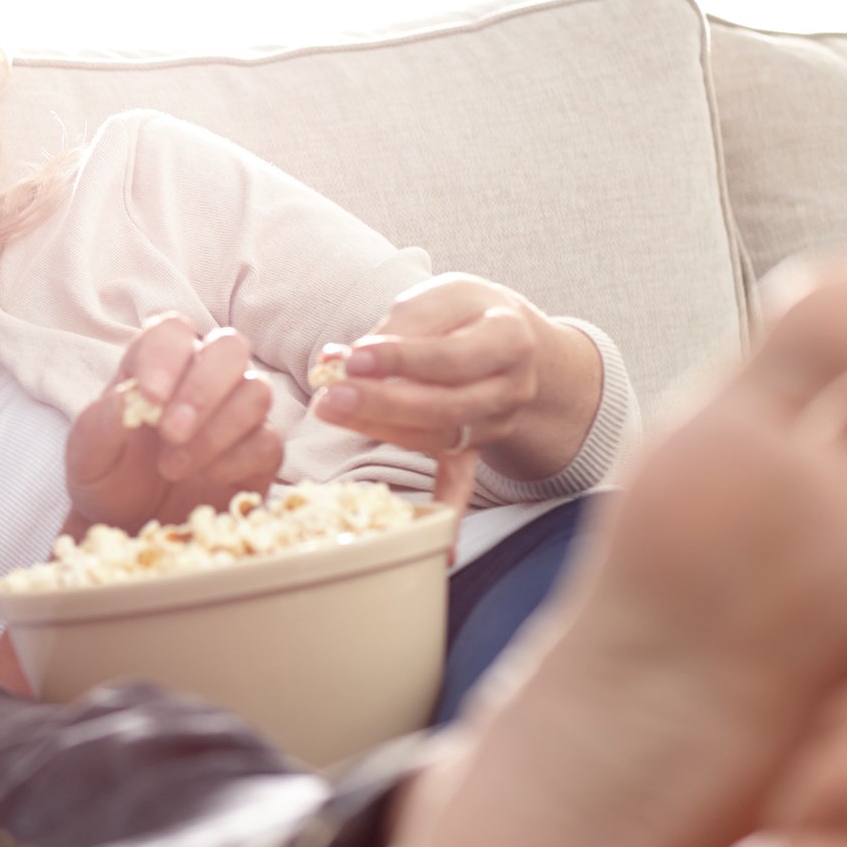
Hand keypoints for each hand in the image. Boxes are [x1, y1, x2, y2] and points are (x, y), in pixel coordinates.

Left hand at [67, 316, 284, 532]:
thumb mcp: (86, 457)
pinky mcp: (259, 453)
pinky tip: (203, 479)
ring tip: (172, 468)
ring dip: (214, 431)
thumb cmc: (109, 479)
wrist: (132, 526)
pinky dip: (235, 461)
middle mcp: (203, 377)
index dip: (166, 357)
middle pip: (230, 347)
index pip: (173, 332)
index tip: (149, 398)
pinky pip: (268, 441)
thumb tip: (125, 400)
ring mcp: (237, 413)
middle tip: (170, 433)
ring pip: (255, 391)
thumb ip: (99, 425)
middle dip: (202, 389)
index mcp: (156, 364)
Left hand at [310, 273, 569, 511]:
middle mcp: (511, 388)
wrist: (516, 338)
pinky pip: (462, 480)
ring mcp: (496, 424)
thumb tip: (345, 358)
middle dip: (382, 403)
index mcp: (509, 339)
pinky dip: (448, 509)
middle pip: (446, 406)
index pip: (451, 357)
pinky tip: (441, 550)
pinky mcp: (477, 446)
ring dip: (381, 429)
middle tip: (330, 395)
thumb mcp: (445, 296)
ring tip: (330, 410)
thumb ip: (402, 324)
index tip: (353, 357)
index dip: (400, 359)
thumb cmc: (469, 312)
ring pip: (440, 437)